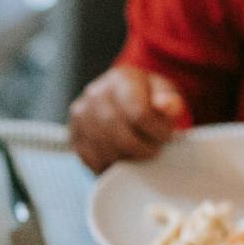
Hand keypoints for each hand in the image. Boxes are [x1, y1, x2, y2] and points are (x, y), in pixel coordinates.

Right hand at [67, 65, 187, 173]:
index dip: (158, 132)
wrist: (121, 96)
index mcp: (121, 79)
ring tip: (138, 151)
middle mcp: (95, 94)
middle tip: (153, 148)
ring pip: (107, 152)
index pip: (140, 114)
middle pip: (122, 137)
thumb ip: (170, 99)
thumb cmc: (146, 96)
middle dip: (143, 149)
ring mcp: (81, 115)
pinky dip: (110, 165)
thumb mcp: (164, 91)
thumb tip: (167, 106)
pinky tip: (122, 157)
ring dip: (128, 159)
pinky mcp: (74, 135)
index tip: (166, 136)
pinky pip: (92, 161)